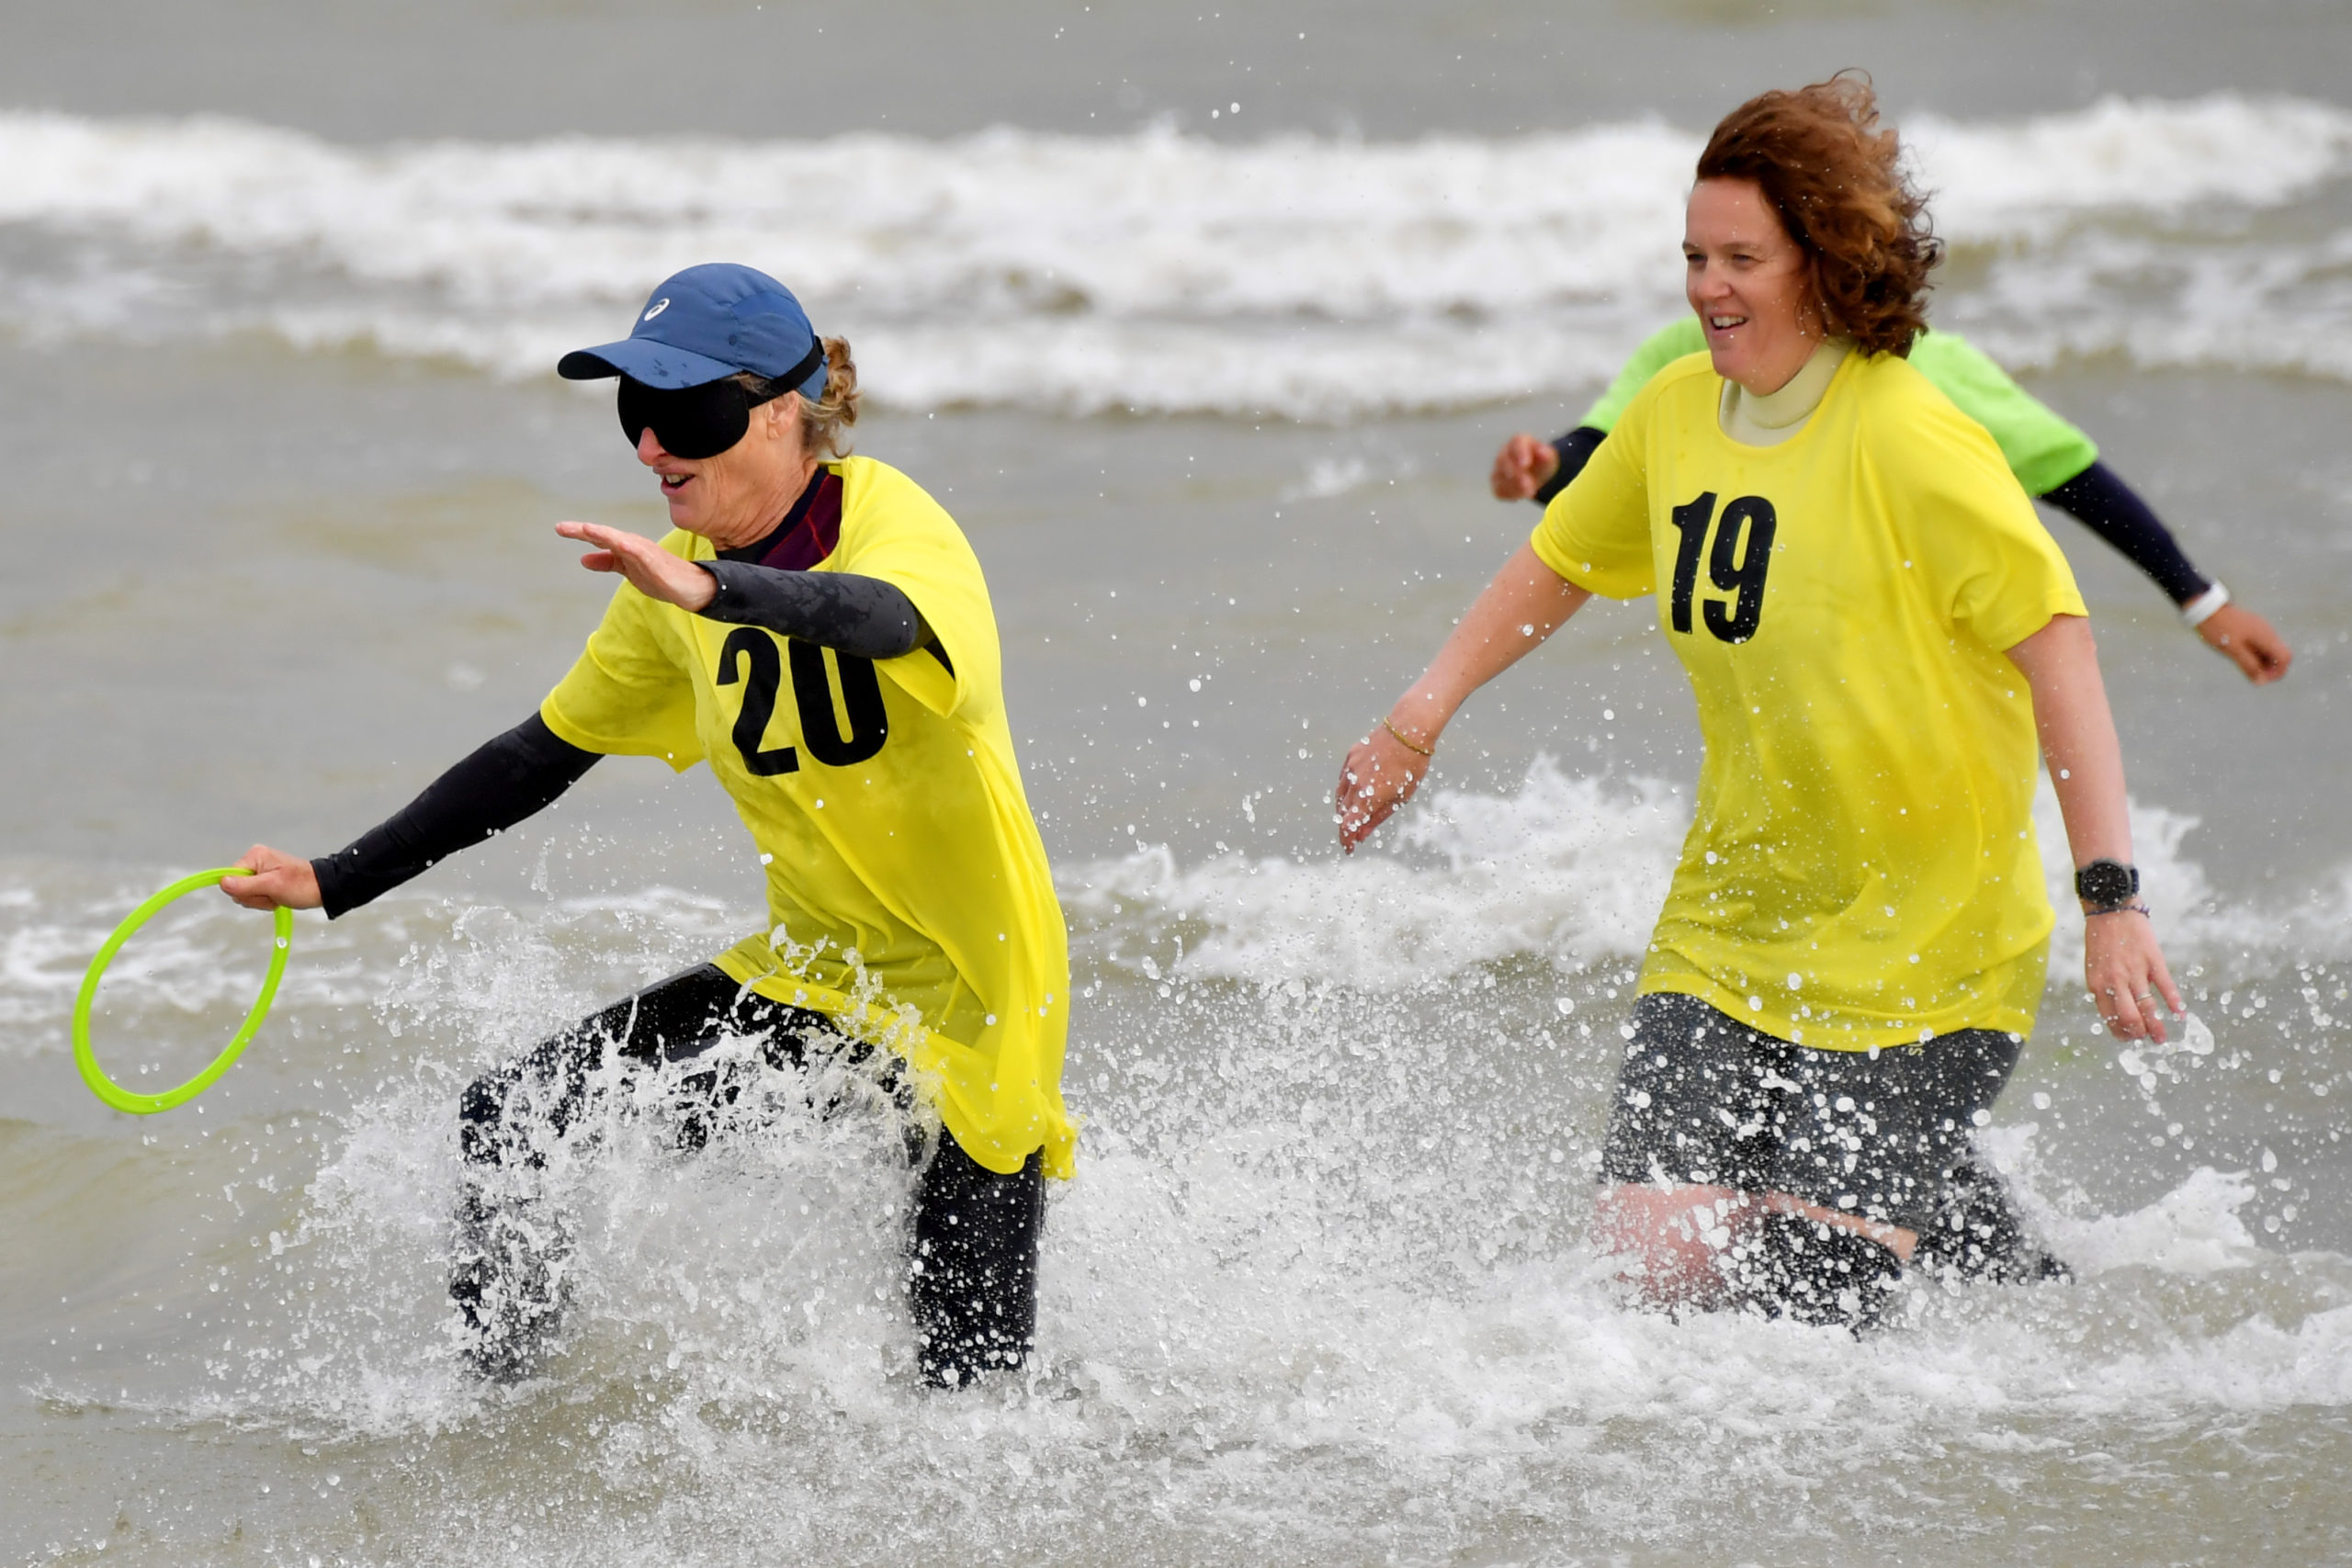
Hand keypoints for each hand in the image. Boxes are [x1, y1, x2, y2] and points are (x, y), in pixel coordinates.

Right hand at [222, 845, 321, 910]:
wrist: (321, 889)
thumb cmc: (302, 885)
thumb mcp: (272, 886)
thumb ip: (246, 885)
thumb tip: (223, 882)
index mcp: (255, 856)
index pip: (230, 877)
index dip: (243, 890)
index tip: (260, 891)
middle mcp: (255, 860)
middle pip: (237, 887)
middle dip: (255, 897)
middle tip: (273, 895)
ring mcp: (259, 871)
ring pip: (245, 894)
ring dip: (261, 900)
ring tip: (277, 896)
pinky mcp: (264, 880)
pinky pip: (254, 896)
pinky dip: (265, 901)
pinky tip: (277, 898)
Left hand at [556, 520, 716, 611]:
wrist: (691, 587)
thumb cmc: (661, 576)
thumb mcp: (628, 571)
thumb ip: (608, 563)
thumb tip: (583, 559)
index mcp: (625, 547)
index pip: (600, 538)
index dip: (579, 533)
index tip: (560, 528)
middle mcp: (634, 545)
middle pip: (606, 535)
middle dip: (585, 531)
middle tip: (562, 528)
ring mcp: (646, 553)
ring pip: (622, 541)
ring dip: (605, 535)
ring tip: (587, 529)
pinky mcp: (658, 564)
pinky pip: (643, 554)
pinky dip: (631, 547)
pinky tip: (621, 544)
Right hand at [1335, 723, 1432, 853]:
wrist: (1408, 730)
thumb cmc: (1411, 766)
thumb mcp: (1401, 797)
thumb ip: (1379, 816)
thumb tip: (1363, 833)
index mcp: (1368, 797)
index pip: (1347, 826)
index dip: (1346, 840)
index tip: (1350, 848)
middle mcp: (1354, 783)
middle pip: (1343, 812)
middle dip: (1348, 826)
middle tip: (1357, 834)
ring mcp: (1351, 768)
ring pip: (1340, 795)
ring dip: (1346, 809)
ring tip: (1356, 814)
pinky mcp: (1351, 756)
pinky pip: (1344, 778)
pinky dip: (1347, 790)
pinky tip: (1357, 793)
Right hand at [1489, 434, 1559, 501]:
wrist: (1537, 475)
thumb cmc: (1542, 462)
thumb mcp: (1549, 458)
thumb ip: (1546, 454)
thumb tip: (1543, 451)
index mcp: (1518, 442)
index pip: (1516, 443)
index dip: (1520, 453)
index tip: (1526, 464)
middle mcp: (1504, 453)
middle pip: (1503, 460)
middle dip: (1515, 473)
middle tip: (1528, 484)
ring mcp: (1498, 469)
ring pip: (1499, 477)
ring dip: (1514, 486)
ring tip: (1530, 492)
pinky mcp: (1497, 484)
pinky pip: (1499, 490)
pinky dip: (1510, 494)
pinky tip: (1522, 495)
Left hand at [2085, 908, 2182, 1042]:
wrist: (2111, 909)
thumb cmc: (2101, 939)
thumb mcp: (2095, 967)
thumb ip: (2104, 988)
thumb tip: (2116, 1012)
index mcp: (2097, 984)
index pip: (2109, 1017)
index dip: (2120, 1031)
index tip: (2129, 1038)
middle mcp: (2114, 981)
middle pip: (2129, 1017)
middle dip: (2139, 1034)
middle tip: (2148, 1040)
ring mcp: (2135, 971)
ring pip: (2147, 1007)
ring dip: (2156, 1026)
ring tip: (2162, 1040)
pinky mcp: (2153, 961)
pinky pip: (2165, 986)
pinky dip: (2174, 1002)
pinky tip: (2180, 1014)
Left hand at [2195, 602, 2290, 683]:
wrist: (2207, 608)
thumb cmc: (2219, 629)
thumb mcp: (2233, 650)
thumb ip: (2249, 665)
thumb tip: (2262, 681)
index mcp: (2266, 636)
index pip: (2285, 657)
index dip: (2278, 672)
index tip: (2261, 679)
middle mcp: (2268, 632)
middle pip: (2280, 654)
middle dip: (2270, 668)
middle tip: (2252, 675)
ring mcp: (2261, 629)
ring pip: (2270, 650)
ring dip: (2262, 661)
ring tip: (2243, 665)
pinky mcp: (2253, 628)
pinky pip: (2261, 644)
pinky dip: (2256, 654)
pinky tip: (2241, 656)